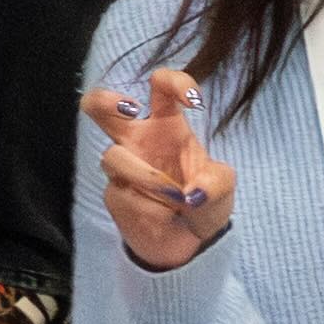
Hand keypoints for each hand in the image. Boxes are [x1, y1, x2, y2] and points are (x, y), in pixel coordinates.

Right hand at [93, 67, 234, 270]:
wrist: (190, 241)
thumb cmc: (205, 201)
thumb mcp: (223, 187)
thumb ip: (215, 182)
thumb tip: (192, 193)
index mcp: (167, 126)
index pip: (161, 88)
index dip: (175, 82)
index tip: (193, 101)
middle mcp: (138, 141)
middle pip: (100, 106)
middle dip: (105, 100)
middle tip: (127, 109)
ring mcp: (122, 167)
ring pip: (115, 157)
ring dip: (147, 177)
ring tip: (174, 198)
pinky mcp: (114, 193)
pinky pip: (122, 194)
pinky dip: (150, 209)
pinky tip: (165, 218)